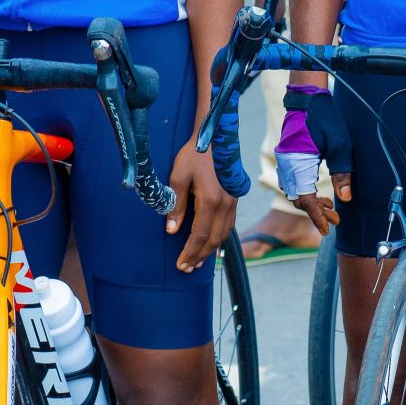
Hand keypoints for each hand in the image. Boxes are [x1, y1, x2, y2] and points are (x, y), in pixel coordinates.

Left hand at [164, 143, 235, 273]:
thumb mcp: (178, 176)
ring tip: (198, 262)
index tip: (179, 265)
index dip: (189, 252)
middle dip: (199, 257)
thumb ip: (175, 205)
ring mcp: (232, 202)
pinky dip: (219, 239)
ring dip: (210, 251)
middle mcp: (225, 205)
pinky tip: (211, 243)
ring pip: (223, 235)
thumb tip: (171, 230)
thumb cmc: (194, 154)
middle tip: (186, 269)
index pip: (199, 235)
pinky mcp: (234, 198)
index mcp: (210, 201)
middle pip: (213, 240)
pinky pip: (229, 225)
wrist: (216, 135)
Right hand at [279, 83, 353, 232]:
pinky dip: (308, 193)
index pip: (305, 199)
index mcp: (297, 163)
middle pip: (299, 199)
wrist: (309, 99)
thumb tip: (345, 200)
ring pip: (297, 192)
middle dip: (317, 213)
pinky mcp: (289, 160)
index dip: (316, 216)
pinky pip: (296, 183)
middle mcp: (287, 166)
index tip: (327, 229)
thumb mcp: (340, 144)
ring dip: (313, 203)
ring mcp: (286, 163)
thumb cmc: (325, 118)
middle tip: (336, 221)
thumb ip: (342, 172)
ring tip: (331, 209)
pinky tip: (322, 195)